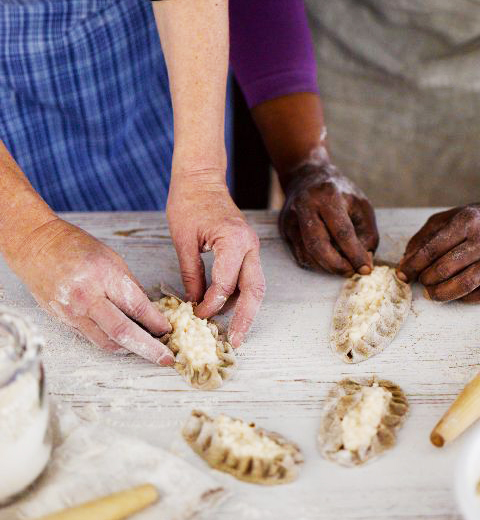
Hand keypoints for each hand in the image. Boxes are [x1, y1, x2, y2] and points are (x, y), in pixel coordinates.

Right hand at [11, 218, 172, 362]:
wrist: (36, 246)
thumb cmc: (75, 246)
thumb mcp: (111, 258)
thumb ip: (130, 286)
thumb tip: (149, 310)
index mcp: (104, 276)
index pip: (137, 307)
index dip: (157, 323)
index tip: (169, 331)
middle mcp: (87, 297)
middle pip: (123, 332)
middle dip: (149, 348)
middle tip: (166, 358)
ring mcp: (73, 312)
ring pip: (107, 342)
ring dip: (130, 349)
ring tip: (148, 350)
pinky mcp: (63, 321)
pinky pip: (92, 337)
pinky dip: (111, 342)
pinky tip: (124, 342)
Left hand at [167, 172, 264, 346]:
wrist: (201, 178)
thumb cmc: (188, 203)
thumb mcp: (183, 240)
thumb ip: (192, 274)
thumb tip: (195, 303)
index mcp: (233, 240)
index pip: (226, 284)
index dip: (211, 305)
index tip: (196, 316)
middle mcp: (249, 245)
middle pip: (254, 289)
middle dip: (246, 318)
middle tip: (237, 341)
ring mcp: (251, 247)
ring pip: (255, 285)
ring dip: (246, 309)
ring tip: (235, 332)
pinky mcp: (247, 248)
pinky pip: (248, 276)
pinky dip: (240, 295)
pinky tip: (228, 310)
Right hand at [279, 161, 378, 274]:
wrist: (307, 176)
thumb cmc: (340, 193)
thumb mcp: (361, 205)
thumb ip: (367, 233)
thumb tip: (364, 262)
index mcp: (328, 196)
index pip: (341, 231)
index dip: (354, 253)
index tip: (365, 269)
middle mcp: (306, 206)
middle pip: (317, 245)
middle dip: (336, 265)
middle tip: (350, 272)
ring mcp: (291, 218)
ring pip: (306, 253)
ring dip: (326, 267)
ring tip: (342, 266)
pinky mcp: (285, 228)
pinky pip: (300, 254)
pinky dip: (316, 263)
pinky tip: (328, 260)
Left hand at [398, 197, 479, 301]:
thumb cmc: (476, 221)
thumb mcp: (448, 218)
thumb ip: (424, 238)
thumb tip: (405, 262)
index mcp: (466, 222)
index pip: (432, 248)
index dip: (413, 265)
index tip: (402, 274)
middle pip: (446, 268)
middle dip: (426, 279)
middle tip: (420, 281)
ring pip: (464, 285)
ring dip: (442, 293)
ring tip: (431, 293)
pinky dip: (464, 298)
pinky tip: (455, 293)